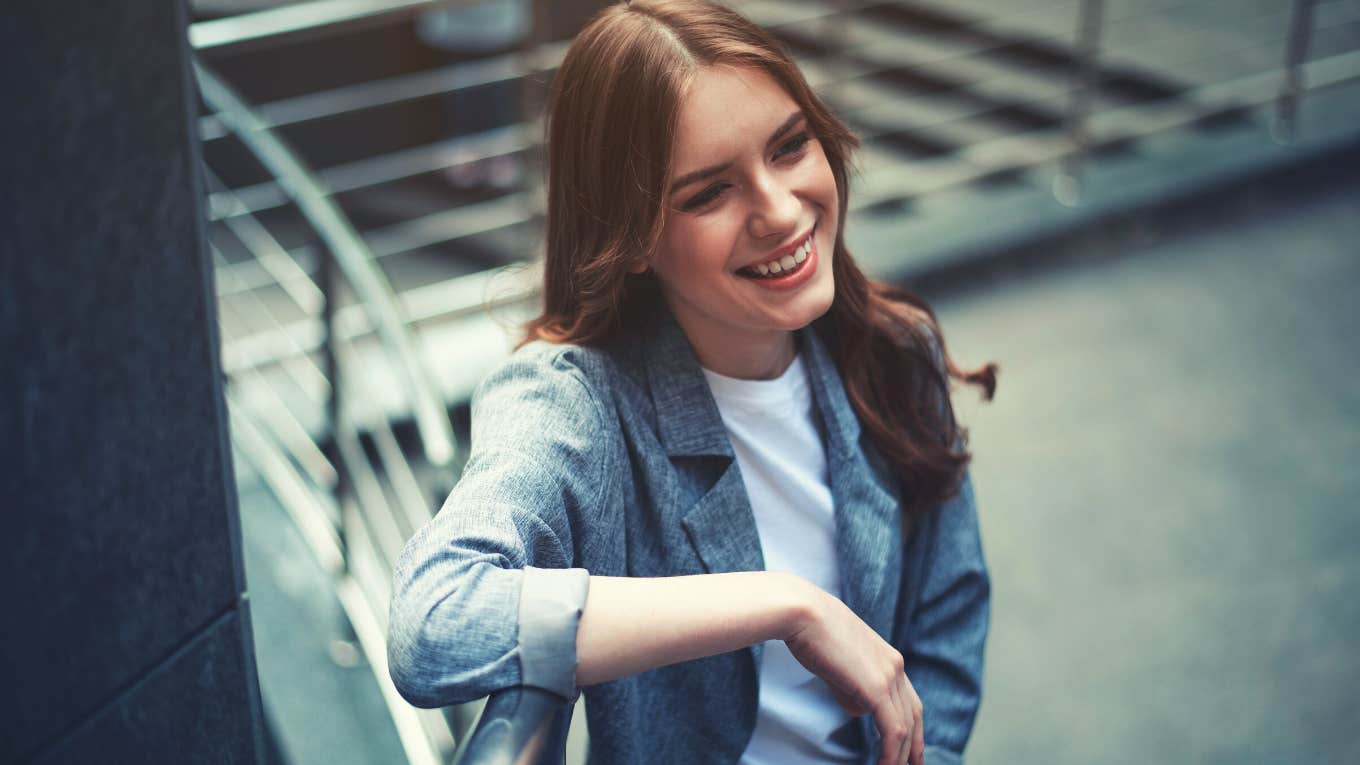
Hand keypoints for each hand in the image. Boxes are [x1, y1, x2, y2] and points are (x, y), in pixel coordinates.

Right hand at [782, 581, 923, 764]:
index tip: (911, 749)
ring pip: (904, 727)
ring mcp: (888, 676)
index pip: (909, 700)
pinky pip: (892, 730)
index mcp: (888, 657)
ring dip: (898, 755)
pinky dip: (890, 753)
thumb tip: (857, 705)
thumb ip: (851, 684)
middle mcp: (895, 666)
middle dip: (914, 746)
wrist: (802, 611)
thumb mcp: (837, 661)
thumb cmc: (810, 631)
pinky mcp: (876, 688)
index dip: (913, 727)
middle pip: (913, 716)